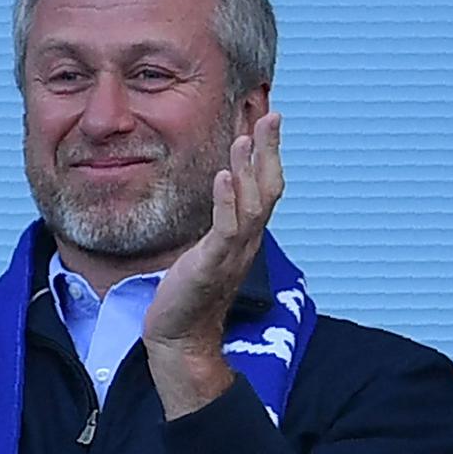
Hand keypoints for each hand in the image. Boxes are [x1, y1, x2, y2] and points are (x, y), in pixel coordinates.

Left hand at [142, 112, 283, 418]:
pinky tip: (222, 176)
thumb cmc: (188, 294)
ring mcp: (232, 254)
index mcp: (245, 236)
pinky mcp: (211, 266)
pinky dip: (226, 201)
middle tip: (272, 114)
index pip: (265, 187)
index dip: (268, 154)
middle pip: (269, 189)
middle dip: (270, 151)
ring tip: (246, 137)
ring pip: (253, 205)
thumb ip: (218, 223)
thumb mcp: (206, 250)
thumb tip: (218, 195)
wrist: (180, 339)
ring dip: (249, 169)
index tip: (266, 119)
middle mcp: (246, 242)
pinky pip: (225, 229)